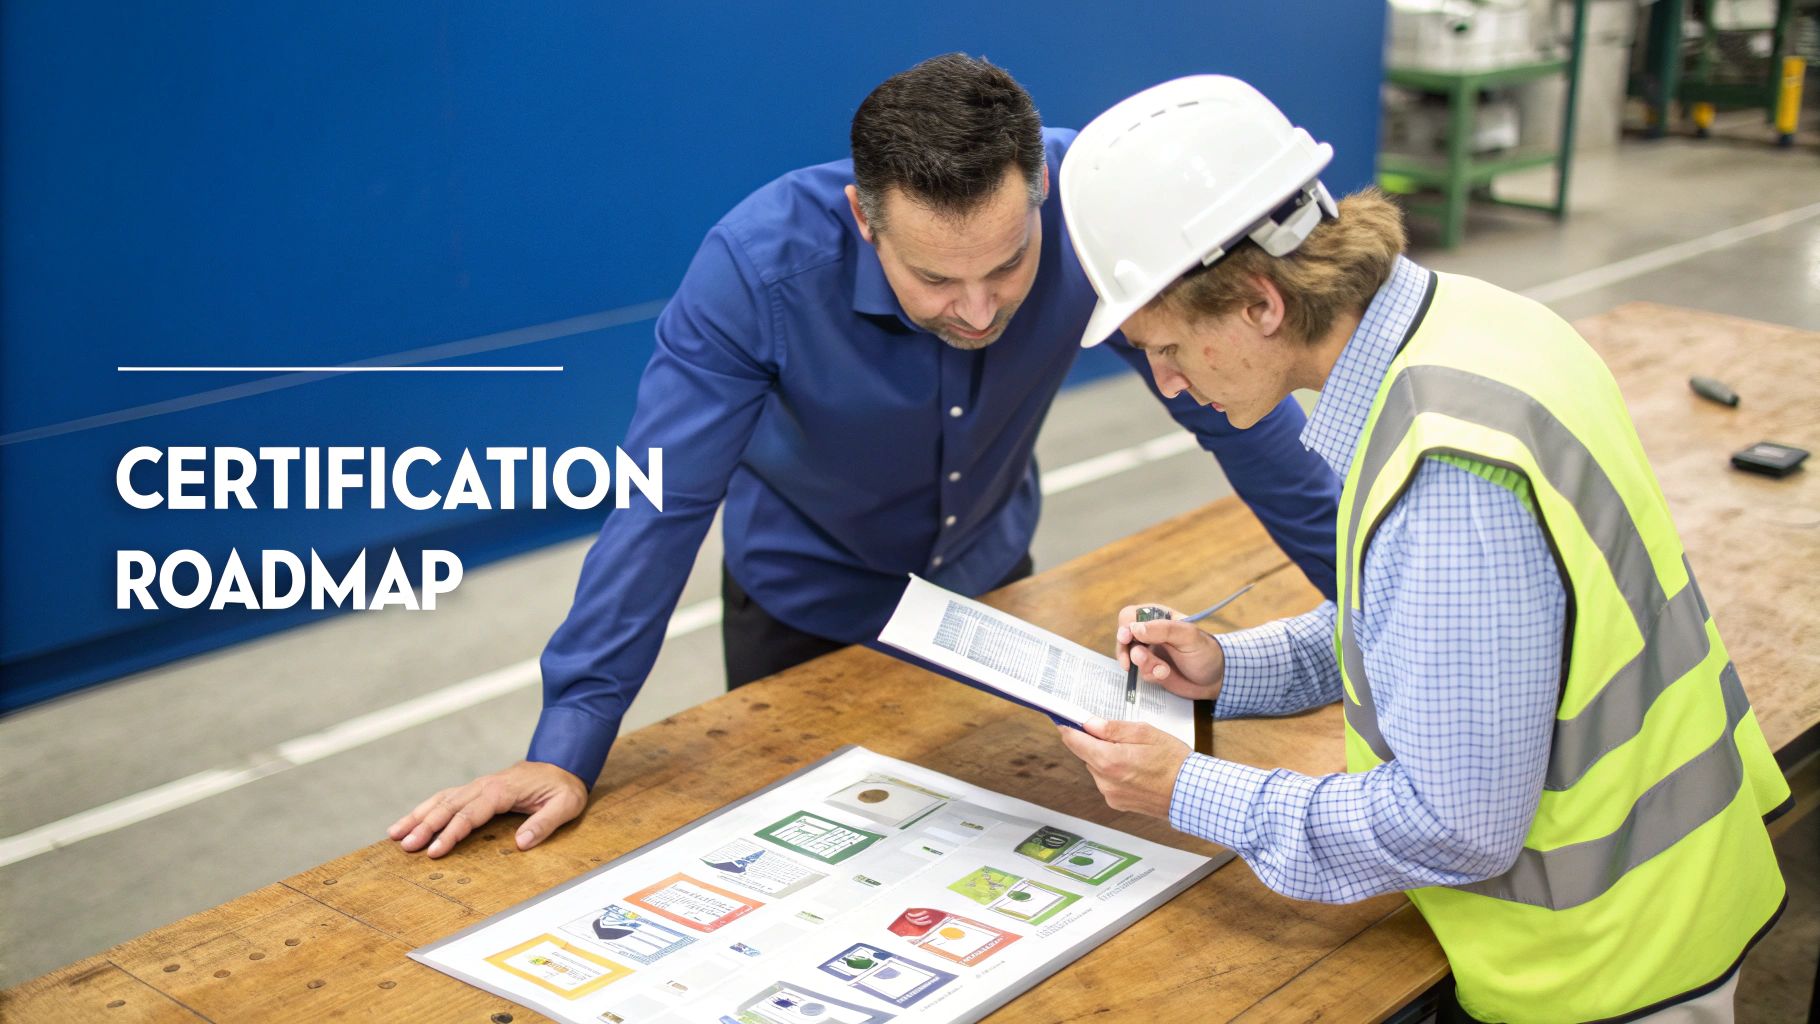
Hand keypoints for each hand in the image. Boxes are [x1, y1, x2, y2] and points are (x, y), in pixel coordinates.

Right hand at [388, 760, 587, 857]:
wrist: (563, 764)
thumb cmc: (563, 788)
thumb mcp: (565, 805)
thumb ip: (545, 823)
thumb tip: (522, 843)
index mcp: (503, 790)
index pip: (471, 814)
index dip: (452, 833)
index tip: (435, 850)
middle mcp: (485, 786)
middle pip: (449, 807)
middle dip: (425, 827)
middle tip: (406, 847)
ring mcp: (478, 786)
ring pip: (441, 800)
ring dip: (418, 816)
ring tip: (394, 834)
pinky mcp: (476, 790)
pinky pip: (446, 798)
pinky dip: (425, 808)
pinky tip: (410, 821)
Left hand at [1056, 718, 1191, 818]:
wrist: (1191, 792)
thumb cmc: (1173, 761)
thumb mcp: (1145, 733)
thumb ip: (1113, 728)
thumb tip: (1089, 723)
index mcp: (1109, 760)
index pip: (1074, 741)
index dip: (1068, 728)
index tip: (1064, 719)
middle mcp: (1105, 780)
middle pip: (1086, 754)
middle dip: (1096, 742)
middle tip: (1119, 736)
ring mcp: (1110, 794)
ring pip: (1096, 767)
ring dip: (1106, 758)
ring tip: (1135, 755)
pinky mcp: (1117, 803)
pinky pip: (1107, 781)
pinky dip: (1115, 772)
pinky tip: (1136, 770)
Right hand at [1116, 604, 1225, 699]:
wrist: (1216, 680)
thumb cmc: (1205, 652)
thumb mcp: (1188, 637)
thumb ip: (1163, 630)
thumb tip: (1134, 628)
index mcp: (1158, 618)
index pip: (1131, 616)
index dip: (1125, 626)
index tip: (1127, 638)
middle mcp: (1150, 633)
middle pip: (1123, 637)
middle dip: (1127, 651)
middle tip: (1132, 661)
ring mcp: (1149, 652)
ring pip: (1130, 657)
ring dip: (1144, 665)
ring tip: (1162, 670)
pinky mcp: (1151, 670)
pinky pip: (1140, 672)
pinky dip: (1151, 675)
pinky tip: (1165, 676)